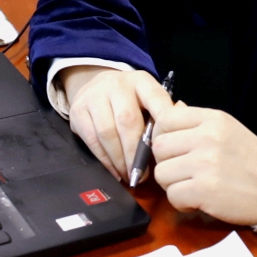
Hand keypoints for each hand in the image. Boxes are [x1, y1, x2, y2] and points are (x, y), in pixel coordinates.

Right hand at [59, 67, 172, 181]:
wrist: (95, 84)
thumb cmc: (131, 99)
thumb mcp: (148, 99)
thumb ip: (164, 113)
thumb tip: (178, 133)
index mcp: (141, 81)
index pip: (156, 98)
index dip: (163, 121)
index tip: (168, 146)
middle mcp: (117, 85)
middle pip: (127, 120)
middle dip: (135, 152)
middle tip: (142, 174)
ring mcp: (94, 96)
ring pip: (106, 132)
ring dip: (119, 159)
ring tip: (129, 175)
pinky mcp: (78, 111)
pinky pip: (91, 140)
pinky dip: (105, 160)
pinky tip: (114, 171)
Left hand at [151, 104, 256, 226]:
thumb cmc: (249, 160)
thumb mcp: (226, 129)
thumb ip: (196, 122)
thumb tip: (168, 109)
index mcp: (212, 119)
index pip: (165, 118)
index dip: (161, 135)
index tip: (173, 149)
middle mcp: (207, 137)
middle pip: (158, 147)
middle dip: (165, 162)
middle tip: (183, 171)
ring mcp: (205, 163)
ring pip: (161, 173)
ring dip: (172, 184)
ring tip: (192, 186)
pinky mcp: (204, 190)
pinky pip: (172, 195)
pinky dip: (181, 202)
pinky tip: (197, 200)